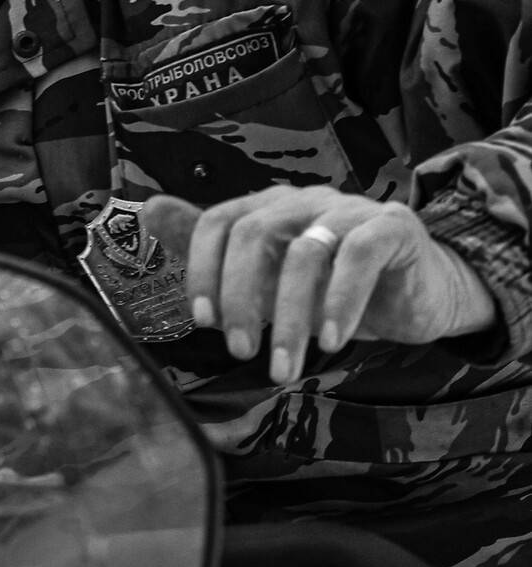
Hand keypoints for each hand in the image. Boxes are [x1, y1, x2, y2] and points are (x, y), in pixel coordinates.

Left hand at [140, 185, 496, 384]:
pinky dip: (341, 300)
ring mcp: (348, 209)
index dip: (202, 267)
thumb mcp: (268, 278)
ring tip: (284, 367)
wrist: (418, 292)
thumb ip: (212, 248)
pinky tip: (332, 341)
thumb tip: (148, 210)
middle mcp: (303, 199)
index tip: (202, 321)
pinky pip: (360, 255)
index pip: (218, 221)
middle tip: (240, 351)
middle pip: (254, 233)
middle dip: (241, 296)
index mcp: (268, 206)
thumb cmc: (332, 287)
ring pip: (305, 253)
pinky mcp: (391, 227)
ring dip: (290, 317)